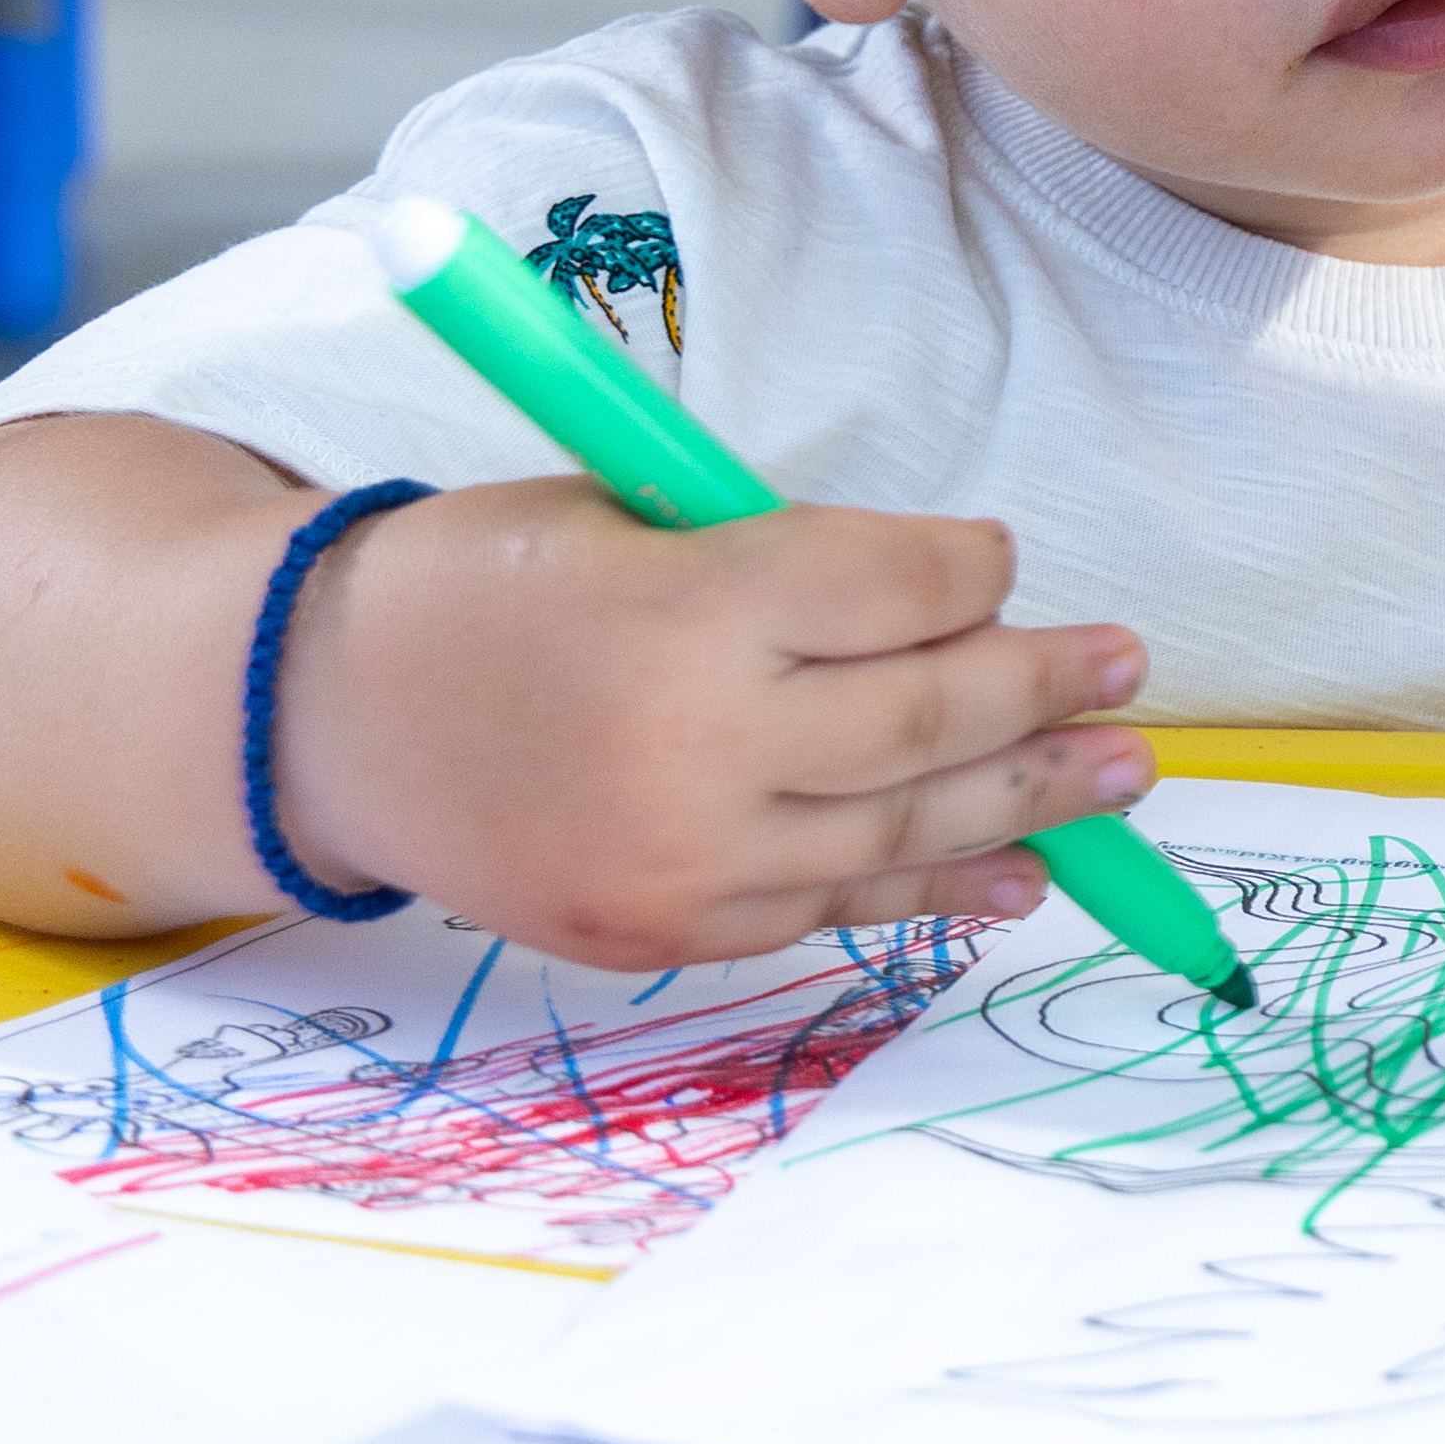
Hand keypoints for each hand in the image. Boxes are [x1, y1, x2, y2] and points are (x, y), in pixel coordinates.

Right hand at [264, 476, 1153, 965]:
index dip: (975, 568)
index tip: (1005, 558)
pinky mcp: (660, 932)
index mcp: (691, 605)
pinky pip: (830, 906)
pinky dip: (932, 889)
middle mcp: (696, 743)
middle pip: (928, 715)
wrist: (316, 716)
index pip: (904, 587)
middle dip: (1047, 687)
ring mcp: (681, 856)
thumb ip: (787, 561)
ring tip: (1119, 776)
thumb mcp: (633, 511)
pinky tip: (1013, 872)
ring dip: (1030, 801)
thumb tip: (960, 602)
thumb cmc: (485, 583)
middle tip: (1128, 667)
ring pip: (902, 826)